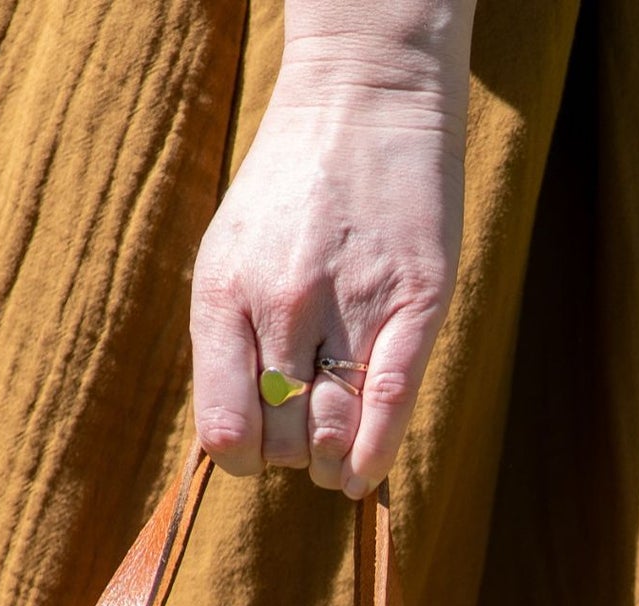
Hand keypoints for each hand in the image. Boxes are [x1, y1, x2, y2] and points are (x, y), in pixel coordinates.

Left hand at [190, 12, 473, 497]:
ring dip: (331, 463)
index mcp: (224, 293)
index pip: (225, 430)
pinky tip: (364, 475)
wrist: (365, 98)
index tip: (257, 450)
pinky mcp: (415, 301)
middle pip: (283, 440)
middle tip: (304, 440)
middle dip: (292, 457)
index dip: (242, 459)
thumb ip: (227, 338)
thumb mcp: (231, 253)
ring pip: (333, 432)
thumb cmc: (291, 189)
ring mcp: (350, 303)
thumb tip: (236, 437)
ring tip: (336, 460)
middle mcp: (282, 303)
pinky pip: (390, 402)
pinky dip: (375, 454)